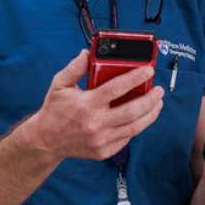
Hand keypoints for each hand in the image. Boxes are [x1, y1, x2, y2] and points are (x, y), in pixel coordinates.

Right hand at [25, 50, 164, 161]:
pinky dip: (137, 127)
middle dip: (150, 100)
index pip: (116, 89)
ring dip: (150, 115)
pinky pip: (127, 138)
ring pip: (134, 128)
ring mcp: (101, 140)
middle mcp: (95, 123)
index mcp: (86, 104)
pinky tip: (142, 117)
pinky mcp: (104, 151)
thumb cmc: (54, 111)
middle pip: (132, 112)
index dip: (135, 78)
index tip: (148, 71)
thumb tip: (88, 52)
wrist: (45, 141)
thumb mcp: (59, 85)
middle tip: (159, 90)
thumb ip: (75, 68)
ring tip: (158, 103)